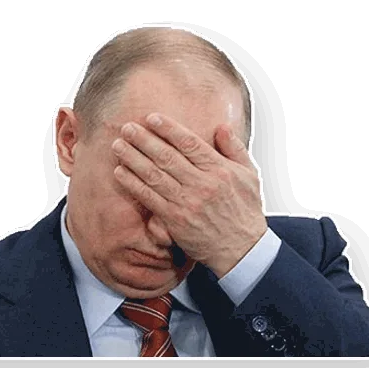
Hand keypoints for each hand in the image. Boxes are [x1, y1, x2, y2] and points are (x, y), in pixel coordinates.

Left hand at [112, 113, 267, 276]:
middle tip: (127, 127)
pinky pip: (149, 198)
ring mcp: (187, 202)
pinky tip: (120, 172)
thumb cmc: (245, 210)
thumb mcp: (250, 175)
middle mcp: (202, 184)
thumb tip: (221, 126)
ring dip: (133, 158)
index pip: (189, 143)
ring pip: (154, 175)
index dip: (168, 129)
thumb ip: (235, 149)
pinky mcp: (175, 220)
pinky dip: (133, 184)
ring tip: (118, 145)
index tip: (151, 118)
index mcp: (219, 170)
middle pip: (167, 156)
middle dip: (144, 140)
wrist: (241, 249)